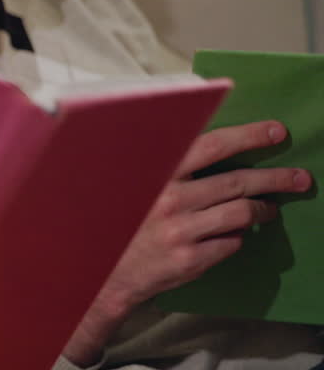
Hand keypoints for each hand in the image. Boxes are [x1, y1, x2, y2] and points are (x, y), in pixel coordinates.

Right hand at [62, 120, 311, 365]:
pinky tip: (232, 234)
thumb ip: (169, 169)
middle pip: (237, 181)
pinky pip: (231, 243)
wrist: (103, 270)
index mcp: (159, 174)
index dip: (247, 136)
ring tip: (270, 209)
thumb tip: (217, 154)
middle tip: (300, 178)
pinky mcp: (190, 259)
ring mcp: (181, 231)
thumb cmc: (122, 221)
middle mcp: (170, 199)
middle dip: (275, 178)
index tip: (275, 132)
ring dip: (263, 210)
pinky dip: (237, 237)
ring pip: (242, 213)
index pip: (211, 146)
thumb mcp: (137, 185)